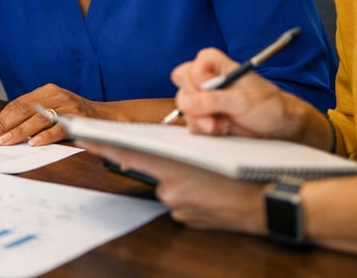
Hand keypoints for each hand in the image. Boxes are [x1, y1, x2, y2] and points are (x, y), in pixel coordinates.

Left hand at [0, 83, 99, 146]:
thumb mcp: (53, 109)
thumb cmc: (75, 116)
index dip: (0, 118)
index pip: (18, 104)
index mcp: (46, 91)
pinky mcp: (79, 119)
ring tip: (5, 141)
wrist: (107, 117)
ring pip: (38, 118)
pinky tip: (34, 143)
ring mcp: (68, 106)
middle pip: (24, 109)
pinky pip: (59, 128)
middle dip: (4, 125)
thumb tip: (3, 131)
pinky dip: (46, 136)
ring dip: (19, 131)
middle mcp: (56, 95)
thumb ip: (32, 116)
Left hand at [78, 140, 269, 234]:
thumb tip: (163, 146)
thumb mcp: (214, 146)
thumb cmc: (248, 168)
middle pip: (152, 168)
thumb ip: (182, 146)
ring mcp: (179, 207)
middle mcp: (170, 188)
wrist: (274, 204)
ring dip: (184, 177)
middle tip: (182, 154)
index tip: (81, 136)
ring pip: (170, 184)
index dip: (101, 144)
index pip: (126, 152)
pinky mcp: (189, 220)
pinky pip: (182, 200)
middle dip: (163, 160)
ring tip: (213, 174)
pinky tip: (215, 189)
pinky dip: (193, 193)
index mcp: (172, 164)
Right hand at [171, 47, 319, 143]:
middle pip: (183, 89)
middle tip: (214, 117)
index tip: (214, 92)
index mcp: (213, 64)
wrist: (279, 125)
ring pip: (185, 109)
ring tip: (223, 124)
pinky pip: (191, 123)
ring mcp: (203, 98)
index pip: (191, 70)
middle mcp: (205, 79)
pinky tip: (222, 128)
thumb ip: (212, 100)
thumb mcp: (242, 101)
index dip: (199, 84)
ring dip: (202, 120)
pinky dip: (204, 129)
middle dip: (196, 106)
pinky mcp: (204, 116)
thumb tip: (185, 101)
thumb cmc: (267, 105)